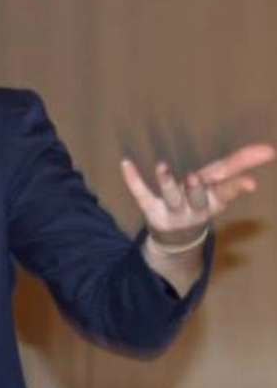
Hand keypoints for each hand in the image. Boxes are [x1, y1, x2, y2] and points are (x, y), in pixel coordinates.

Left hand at [122, 143, 275, 248]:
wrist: (178, 238)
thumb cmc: (202, 201)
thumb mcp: (220, 186)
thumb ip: (239, 165)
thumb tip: (267, 149)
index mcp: (214, 200)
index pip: (227, 191)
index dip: (237, 186)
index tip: (250, 182)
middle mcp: (195, 207)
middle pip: (197, 197)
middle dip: (197, 189)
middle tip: (195, 177)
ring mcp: (172, 210)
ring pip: (171, 197)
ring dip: (167, 182)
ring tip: (162, 166)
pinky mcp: (151, 210)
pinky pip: (141, 194)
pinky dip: (133, 179)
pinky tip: (125, 163)